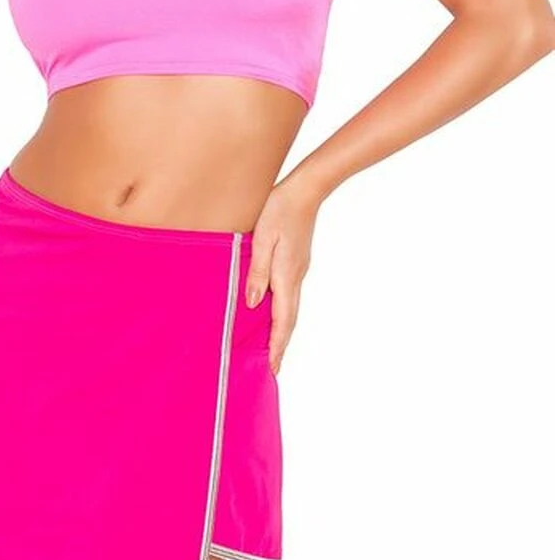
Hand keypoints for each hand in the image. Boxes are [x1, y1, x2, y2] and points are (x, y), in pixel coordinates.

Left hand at [244, 177, 322, 375]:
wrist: (305, 191)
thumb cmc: (279, 210)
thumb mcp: (262, 239)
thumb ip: (257, 272)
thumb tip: (253, 303)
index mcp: (286, 275)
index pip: (282, 319)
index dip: (276, 344)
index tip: (272, 366)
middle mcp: (296, 277)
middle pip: (289, 319)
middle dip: (281, 345)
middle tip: (274, 368)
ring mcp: (299, 270)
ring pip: (291, 308)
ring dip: (282, 330)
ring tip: (273, 348)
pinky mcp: (297, 263)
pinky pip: (290, 295)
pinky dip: (283, 312)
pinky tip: (274, 314)